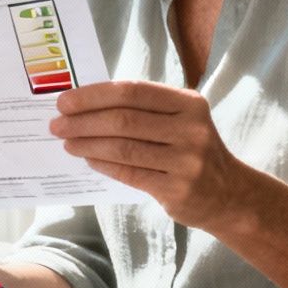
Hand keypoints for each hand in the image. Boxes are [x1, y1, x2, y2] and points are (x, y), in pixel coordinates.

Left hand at [50, 80, 251, 228]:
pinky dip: (103, 164)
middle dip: (83, 121)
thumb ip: (143, 110)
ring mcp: (187, 161)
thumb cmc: (191, 151)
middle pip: (124, 119)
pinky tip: (88, 159)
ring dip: (87, 144)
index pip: (132, 92)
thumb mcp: (180, 120)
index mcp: (189, 103)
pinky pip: (129, 173)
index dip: (94, 95)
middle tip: (57, 124)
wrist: (230, 195)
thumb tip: (85, 105)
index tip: (65, 100)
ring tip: (67, 142)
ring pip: (123, 147)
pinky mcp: (178, 189)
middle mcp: (191, 129)